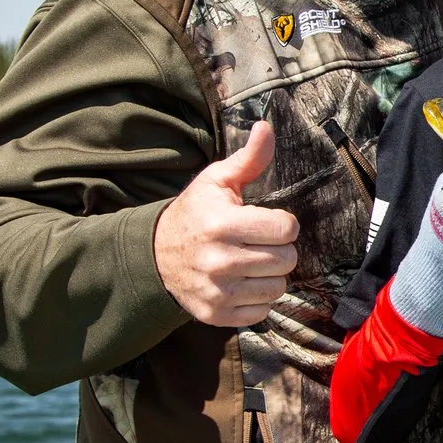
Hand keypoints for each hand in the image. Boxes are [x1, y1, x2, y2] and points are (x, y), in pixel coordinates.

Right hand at [154, 122, 299, 327]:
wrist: (155, 255)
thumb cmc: (195, 212)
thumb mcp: (216, 181)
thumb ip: (248, 159)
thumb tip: (266, 127)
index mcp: (222, 224)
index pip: (286, 230)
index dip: (283, 223)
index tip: (268, 221)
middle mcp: (219, 261)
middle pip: (287, 260)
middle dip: (279, 249)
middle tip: (259, 242)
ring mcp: (217, 292)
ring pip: (278, 287)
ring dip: (271, 275)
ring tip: (251, 262)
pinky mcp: (215, 315)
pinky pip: (262, 311)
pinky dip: (257, 298)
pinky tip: (242, 283)